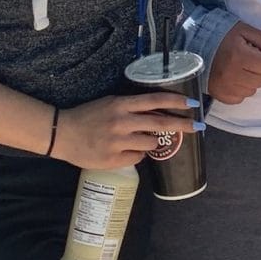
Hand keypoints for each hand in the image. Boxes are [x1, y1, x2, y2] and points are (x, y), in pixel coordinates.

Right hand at [54, 94, 196, 170]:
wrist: (62, 134)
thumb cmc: (87, 117)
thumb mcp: (109, 104)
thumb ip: (131, 108)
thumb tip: (157, 113)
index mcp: (121, 105)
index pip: (154, 100)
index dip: (176, 101)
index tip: (193, 103)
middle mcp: (122, 122)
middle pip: (161, 123)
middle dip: (183, 125)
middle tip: (197, 126)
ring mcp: (118, 142)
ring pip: (151, 144)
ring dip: (151, 143)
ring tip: (137, 140)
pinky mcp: (114, 159)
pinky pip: (137, 158)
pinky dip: (136, 155)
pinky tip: (123, 151)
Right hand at [207, 22, 260, 102]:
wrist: (194, 45)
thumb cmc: (222, 36)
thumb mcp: (245, 31)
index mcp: (238, 55)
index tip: (252, 52)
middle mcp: (231, 74)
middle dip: (257, 70)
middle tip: (245, 61)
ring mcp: (225, 87)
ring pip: (252, 90)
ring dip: (249, 81)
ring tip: (237, 69)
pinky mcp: (220, 96)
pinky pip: (240, 98)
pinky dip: (239, 89)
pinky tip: (232, 79)